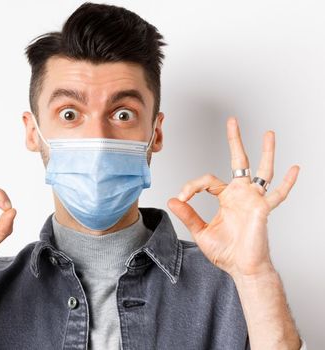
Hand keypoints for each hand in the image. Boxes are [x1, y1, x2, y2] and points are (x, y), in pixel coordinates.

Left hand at [167, 117, 299, 277]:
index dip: (191, 186)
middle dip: (235, 141)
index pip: (207, 180)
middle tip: (232, 121)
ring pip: (262, 171)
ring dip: (266, 152)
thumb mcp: (200, 231)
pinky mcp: (262, 210)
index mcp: (226, 198)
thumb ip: (188, 215)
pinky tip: (294, 168)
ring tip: (268, 134)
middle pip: (239, 162)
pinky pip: (278, 195)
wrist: (242, 268)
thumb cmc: (227, 252)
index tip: (181, 198)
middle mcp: (241, 195)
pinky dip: (287, 182)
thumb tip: (171, 200)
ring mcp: (254, 200)